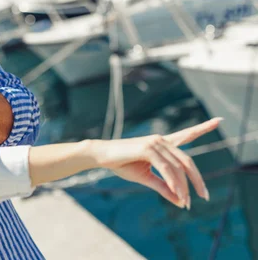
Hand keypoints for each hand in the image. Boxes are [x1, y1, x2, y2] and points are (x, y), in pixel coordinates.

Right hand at [92, 118, 220, 208]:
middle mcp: (161, 140)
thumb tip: (181, 201)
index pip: (187, 134)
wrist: (101, 156)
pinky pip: (166, 169)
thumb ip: (164, 187)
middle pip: (187, 161)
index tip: (220, 120)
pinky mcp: (147, 149)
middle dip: (198, 179)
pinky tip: (178, 195)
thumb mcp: (146, 178)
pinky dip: (174, 183)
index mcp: (162, 144)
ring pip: (178, 167)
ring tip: (186, 202)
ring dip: (184, 186)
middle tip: (204, 196)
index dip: (204, 127)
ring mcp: (155, 143)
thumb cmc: (122, 164)